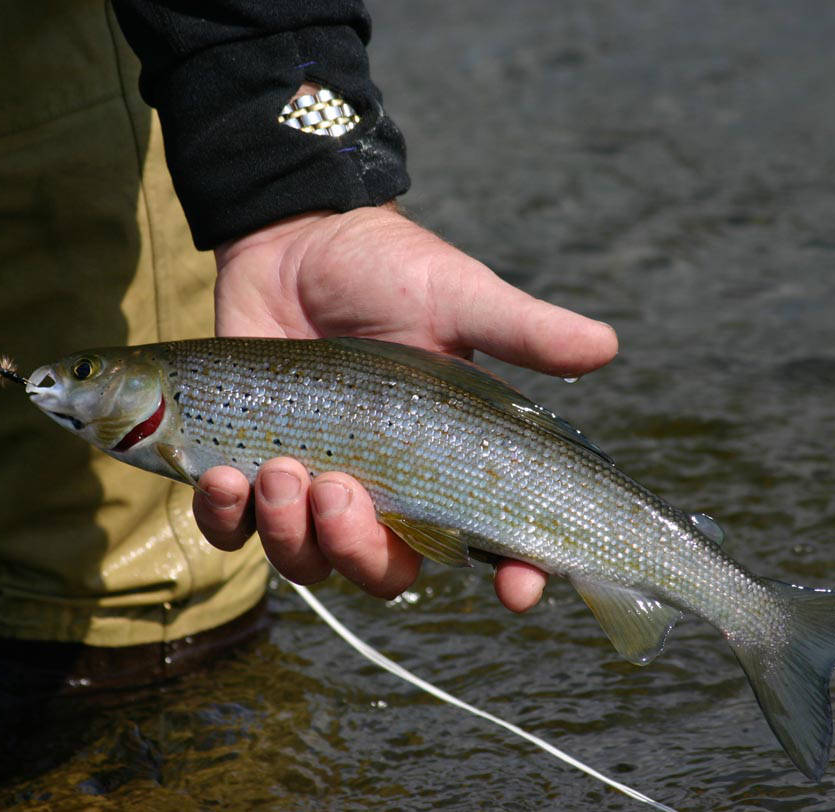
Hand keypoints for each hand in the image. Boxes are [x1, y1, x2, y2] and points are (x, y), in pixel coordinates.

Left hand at [193, 205, 617, 611]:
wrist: (295, 240)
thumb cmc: (387, 272)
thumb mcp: (459, 299)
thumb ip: (522, 330)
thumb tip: (607, 346)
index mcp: (442, 464)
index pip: (489, 542)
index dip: (512, 577)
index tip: (517, 589)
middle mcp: (382, 489)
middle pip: (381, 571)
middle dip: (361, 551)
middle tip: (340, 490)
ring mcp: (313, 484)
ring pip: (306, 561)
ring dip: (290, 533)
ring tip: (281, 470)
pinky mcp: (250, 470)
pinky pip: (235, 531)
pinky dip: (227, 518)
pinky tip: (228, 478)